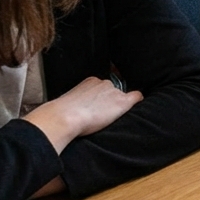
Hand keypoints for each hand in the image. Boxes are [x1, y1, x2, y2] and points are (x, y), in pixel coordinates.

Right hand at [23, 77, 142, 153]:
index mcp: (90, 81)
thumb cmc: (61, 113)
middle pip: (113, 91)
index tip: (98, 106)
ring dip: (117, 106)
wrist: (65, 117)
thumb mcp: (69, 101)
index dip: (102, 98)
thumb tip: (76, 109)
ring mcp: (114, 91)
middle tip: (102, 115)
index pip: (102, 87)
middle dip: (110, 101)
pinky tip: (137, 106)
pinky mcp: (122, 102)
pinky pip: (136, 97)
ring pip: (122, 97)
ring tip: (108, 118)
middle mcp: (104, 83)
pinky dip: (137, 101)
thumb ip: (78, 101)